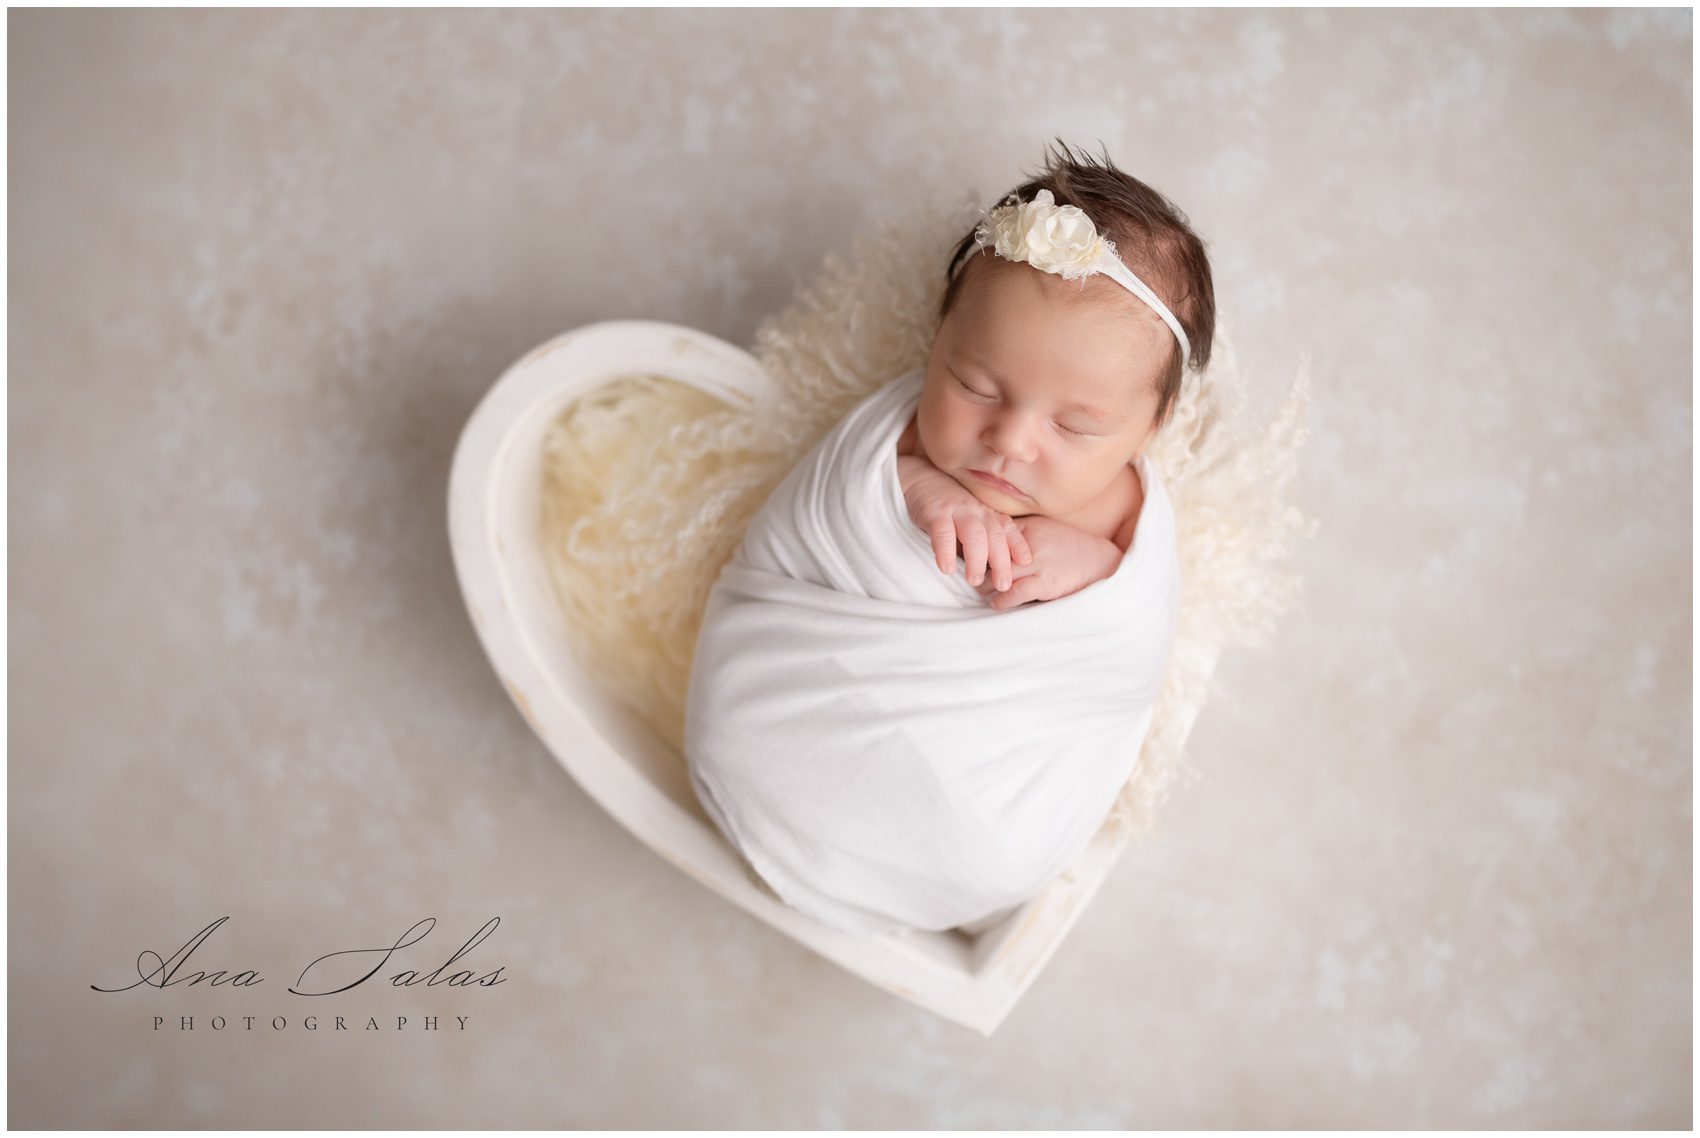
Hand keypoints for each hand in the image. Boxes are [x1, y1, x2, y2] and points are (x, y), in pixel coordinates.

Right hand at [897, 455, 1032, 589]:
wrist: (919, 478)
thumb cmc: (948, 507)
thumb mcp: (970, 520)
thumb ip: (981, 541)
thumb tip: (991, 572)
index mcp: (987, 514)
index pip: (1008, 529)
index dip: (1018, 545)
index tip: (1027, 562)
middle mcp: (976, 511)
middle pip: (995, 536)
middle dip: (1001, 562)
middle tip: (1003, 585)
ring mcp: (956, 510)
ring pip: (974, 534)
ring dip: (977, 559)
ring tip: (974, 580)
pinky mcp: (934, 512)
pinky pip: (943, 532)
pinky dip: (946, 551)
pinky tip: (946, 569)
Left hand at [973, 513, 1122, 610]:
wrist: (1100, 561)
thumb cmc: (1069, 545)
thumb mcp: (1044, 528)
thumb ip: (1019, 531)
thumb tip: (990, 538)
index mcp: (1029, 527)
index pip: (992, 534)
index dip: (976, 544)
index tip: (963, 550)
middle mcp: (1030, 543)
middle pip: (991, 555)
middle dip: (977, 566)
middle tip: (968, 573)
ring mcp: (1038, 564)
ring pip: (998, 575)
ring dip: (985, 585)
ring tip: (979, 589)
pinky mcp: (1045, 584)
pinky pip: (1014, 593)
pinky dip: (1000, 600)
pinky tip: (995, 603)